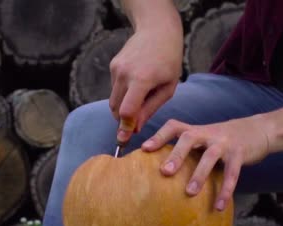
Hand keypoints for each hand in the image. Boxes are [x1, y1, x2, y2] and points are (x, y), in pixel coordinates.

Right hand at [109, 26, 182, 142]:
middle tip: (132, 129)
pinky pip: (115, 89)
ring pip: (114, 100)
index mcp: (142, 80)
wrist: (157, 30)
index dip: (126, 127)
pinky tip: (136, 86)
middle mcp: (125, 74)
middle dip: (123, 121)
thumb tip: (136, 128)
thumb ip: (151, 108)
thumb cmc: (168, 60)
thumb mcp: (168, 87)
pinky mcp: (113, 66)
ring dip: (123, 108)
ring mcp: (117, 69)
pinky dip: (123, 95)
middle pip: (116, 109)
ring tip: (140, 103)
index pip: (127, 110)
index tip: (124, 139)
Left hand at [141, 116, 269, 210]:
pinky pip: (232, 173)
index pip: (174, 126)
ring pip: (210, 156)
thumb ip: (186, 149)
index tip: (144, 149)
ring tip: (190, 193)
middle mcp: (208, 133)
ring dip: (199, 174)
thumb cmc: (223, 140)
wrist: (259, 130)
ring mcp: (225, 142)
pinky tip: (219, 206)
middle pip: (189, 137)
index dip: (159, 136)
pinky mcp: (240, 154)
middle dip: (176, 154)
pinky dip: (226, 190)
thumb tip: (160, 171)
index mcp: (196, 130)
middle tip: (165, 172)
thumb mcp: (204, 138)